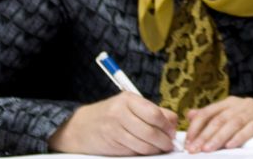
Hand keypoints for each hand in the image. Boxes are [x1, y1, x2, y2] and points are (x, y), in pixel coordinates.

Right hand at [50, 92, 177, 154]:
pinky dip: (143, 153)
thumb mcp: (130, 105)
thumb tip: (173, 122)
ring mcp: (113, 130)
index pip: (154, 114)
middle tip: (169, 144)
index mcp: (128, 100)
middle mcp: (119, 113)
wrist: (79, 127)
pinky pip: (132, 151)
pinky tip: (147, 150)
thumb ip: (153, 111)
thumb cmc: (109, 114)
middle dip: (164, 141)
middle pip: (150, 131)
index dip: (167, 126)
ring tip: (160, 149)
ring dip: (155, 150)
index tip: (172, 132)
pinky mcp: (111, 145)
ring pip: (142, 145)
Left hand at [184, 98, 252, 151]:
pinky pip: (250, 128)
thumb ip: (214, 116)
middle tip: (194, 149)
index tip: (188, 142)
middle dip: (204, 135)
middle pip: (218, 119)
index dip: (196, 127)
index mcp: (231, 103)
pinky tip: (231, 145)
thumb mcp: (235, 117)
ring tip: (208, 149)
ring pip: (232, 123)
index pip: (208, 112)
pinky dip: (239, 137)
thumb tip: (191, 114)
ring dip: (218, 137)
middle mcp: (242, 104)